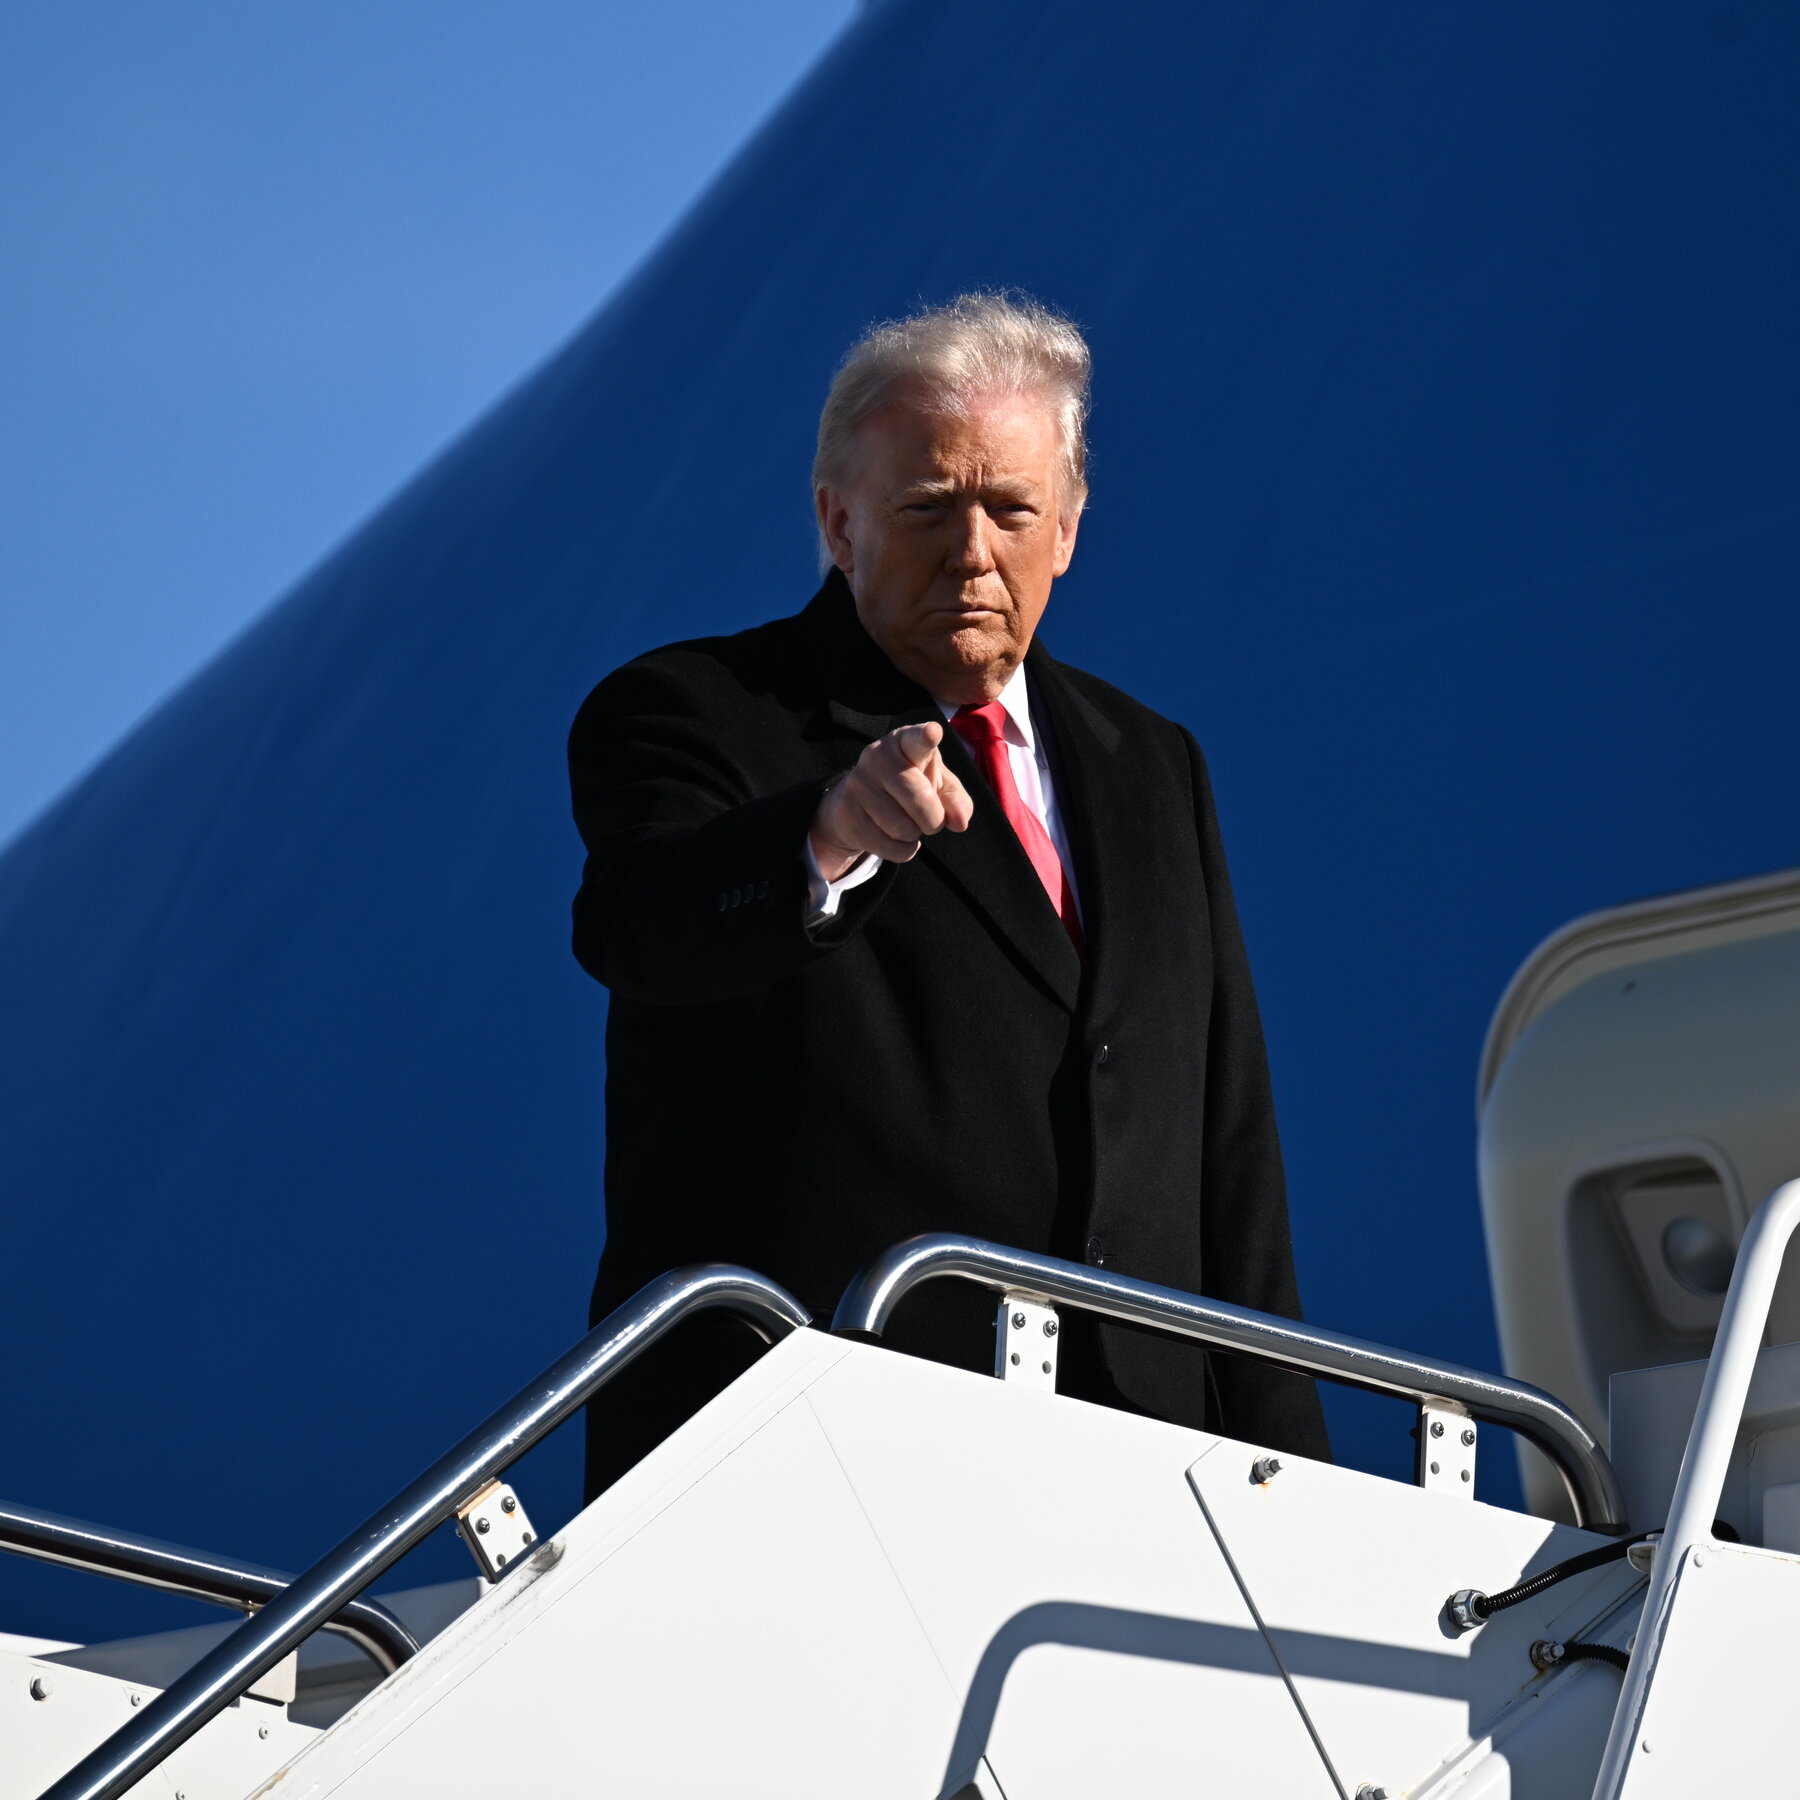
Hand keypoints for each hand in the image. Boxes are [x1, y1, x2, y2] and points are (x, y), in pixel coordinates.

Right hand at [810, 722, 974, 878]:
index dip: (926, 737)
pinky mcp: (846, 812)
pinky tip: (895, 837)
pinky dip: (902, 850)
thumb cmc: (911, 787)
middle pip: (920, 801)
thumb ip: (957, 801)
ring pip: (903, 829)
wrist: (860, 804)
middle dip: (934, 820)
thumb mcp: (939, 787)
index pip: (917, 739)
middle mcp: (878, 756)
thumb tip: (960, 822)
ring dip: (914, 835)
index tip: (933, 732)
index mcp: (905, 742)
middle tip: (930, 818)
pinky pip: (889, 847)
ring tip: (905, 821)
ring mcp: (858, 783)